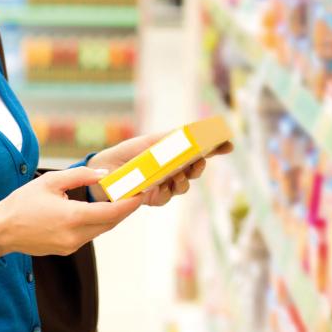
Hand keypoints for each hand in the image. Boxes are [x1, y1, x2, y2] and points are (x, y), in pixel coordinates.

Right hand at [0, 166, 142, 257]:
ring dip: (111, 217)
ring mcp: (70, 246)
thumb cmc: (21, 203)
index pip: (112, 213)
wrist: (0, 231)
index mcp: (72, 217)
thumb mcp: (50, 182)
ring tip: (120, 199)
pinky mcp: (65, 250)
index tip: (141, 193)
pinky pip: (88, 235)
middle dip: (124, 209)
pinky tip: (98, 211)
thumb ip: (79, 176)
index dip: (130, 204)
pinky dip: (97, 223)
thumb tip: (103, 174)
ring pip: (100, 230)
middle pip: (110, 223)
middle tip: (135, 192)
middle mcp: (75, 236)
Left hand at [86, 133, 233, 206]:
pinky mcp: (152, 198)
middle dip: (198, 167)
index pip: (198, 150)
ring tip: (176, 176)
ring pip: (183, 187)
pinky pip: (164, 198)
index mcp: (173, 153)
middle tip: (196, 163)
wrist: (102, 171)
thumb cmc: (125, 154)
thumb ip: (170, 139)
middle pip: (194, 171)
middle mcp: (171, 169)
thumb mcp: (148, 142)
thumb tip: (192, 133)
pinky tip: (156, 188)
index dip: (215, 148)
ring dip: (182, 181)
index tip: (229, 144)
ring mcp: (163, 185)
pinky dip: (163, 192)